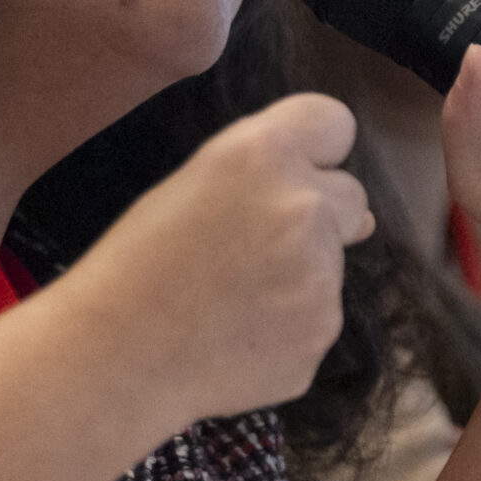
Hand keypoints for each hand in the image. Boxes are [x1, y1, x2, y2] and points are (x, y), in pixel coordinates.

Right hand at [72, 94, 373, 424]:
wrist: (116, 357)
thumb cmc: (139, 266)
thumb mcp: (193, 188)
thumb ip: (274, 179)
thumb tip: (364, 220)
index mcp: (262, 154)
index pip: (333, 123)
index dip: (316, 150)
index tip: (291, 174)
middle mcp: (304, 207)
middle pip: (350, 197)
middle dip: (317, 219)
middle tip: (249, 251)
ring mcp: (320, 276)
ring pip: (332, 266)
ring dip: (298, 279)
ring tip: (230, 302)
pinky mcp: (321, 334)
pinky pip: (318, 321)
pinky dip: (288, 329)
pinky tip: (236, 336)